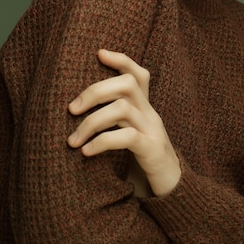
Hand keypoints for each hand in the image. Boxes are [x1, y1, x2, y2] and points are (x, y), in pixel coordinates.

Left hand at [67, 49, 180, 196]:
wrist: (172, 190)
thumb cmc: (141, 161)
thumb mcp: (129, 134)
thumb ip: (113, 120)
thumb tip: (75, 110)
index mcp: (145, 108)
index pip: (139, 74)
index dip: (121, 60)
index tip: (99, 53)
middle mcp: (151, 114)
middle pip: (127, 84)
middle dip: (95, 91)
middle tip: (71, 109)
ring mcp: (153, 131)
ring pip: (123, 108)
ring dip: (92, 121)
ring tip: (72, 140)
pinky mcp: (152, 151)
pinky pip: (127, 137)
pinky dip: (102, 141)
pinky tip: (86, 152)